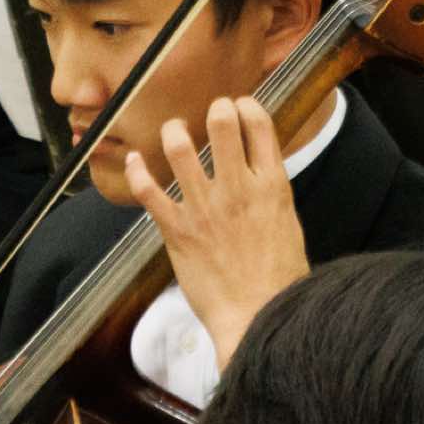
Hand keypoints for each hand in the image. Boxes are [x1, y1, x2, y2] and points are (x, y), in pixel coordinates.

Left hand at [126, 96, 307, 368]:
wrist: (258, 318)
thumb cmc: (279, 280)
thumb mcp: (288, 224)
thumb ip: (271, 192)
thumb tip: (259, 168)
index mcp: (272, 186)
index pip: (260, 125)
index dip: (248, 106)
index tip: (240, 105)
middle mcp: (238, 189)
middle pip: (222, 124)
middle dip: (215, 109)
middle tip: (211, 111)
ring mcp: (205, 208)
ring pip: (180, 148)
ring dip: (174, 131)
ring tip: (174, 129)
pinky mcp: (177, 230)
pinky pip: (148, 190)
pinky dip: (137, 170)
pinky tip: (135, 159)